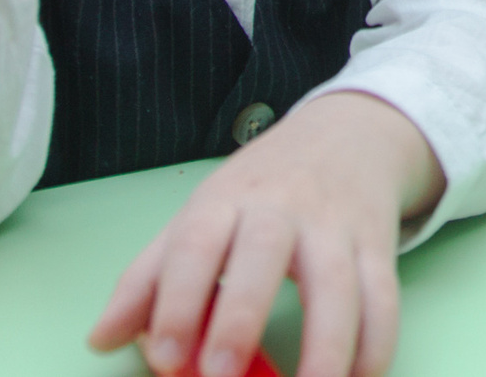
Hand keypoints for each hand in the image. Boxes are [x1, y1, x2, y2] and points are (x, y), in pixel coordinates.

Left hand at [90, 91, 442, 376]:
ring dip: (327, 346)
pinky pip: (384, 299)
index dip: (177, 301)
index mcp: (226, 201)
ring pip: (339, 284)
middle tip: (222, 376)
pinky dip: (377, 345)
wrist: (350, 133)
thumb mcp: (200, 215)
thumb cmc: (262, 187)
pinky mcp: (379, 246)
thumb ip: (150, 278)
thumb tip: (101, 338)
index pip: (196, 244)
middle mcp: (283, 208)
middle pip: (263, 257)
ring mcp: (337, 226)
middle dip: (242, 318)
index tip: (165, 358)